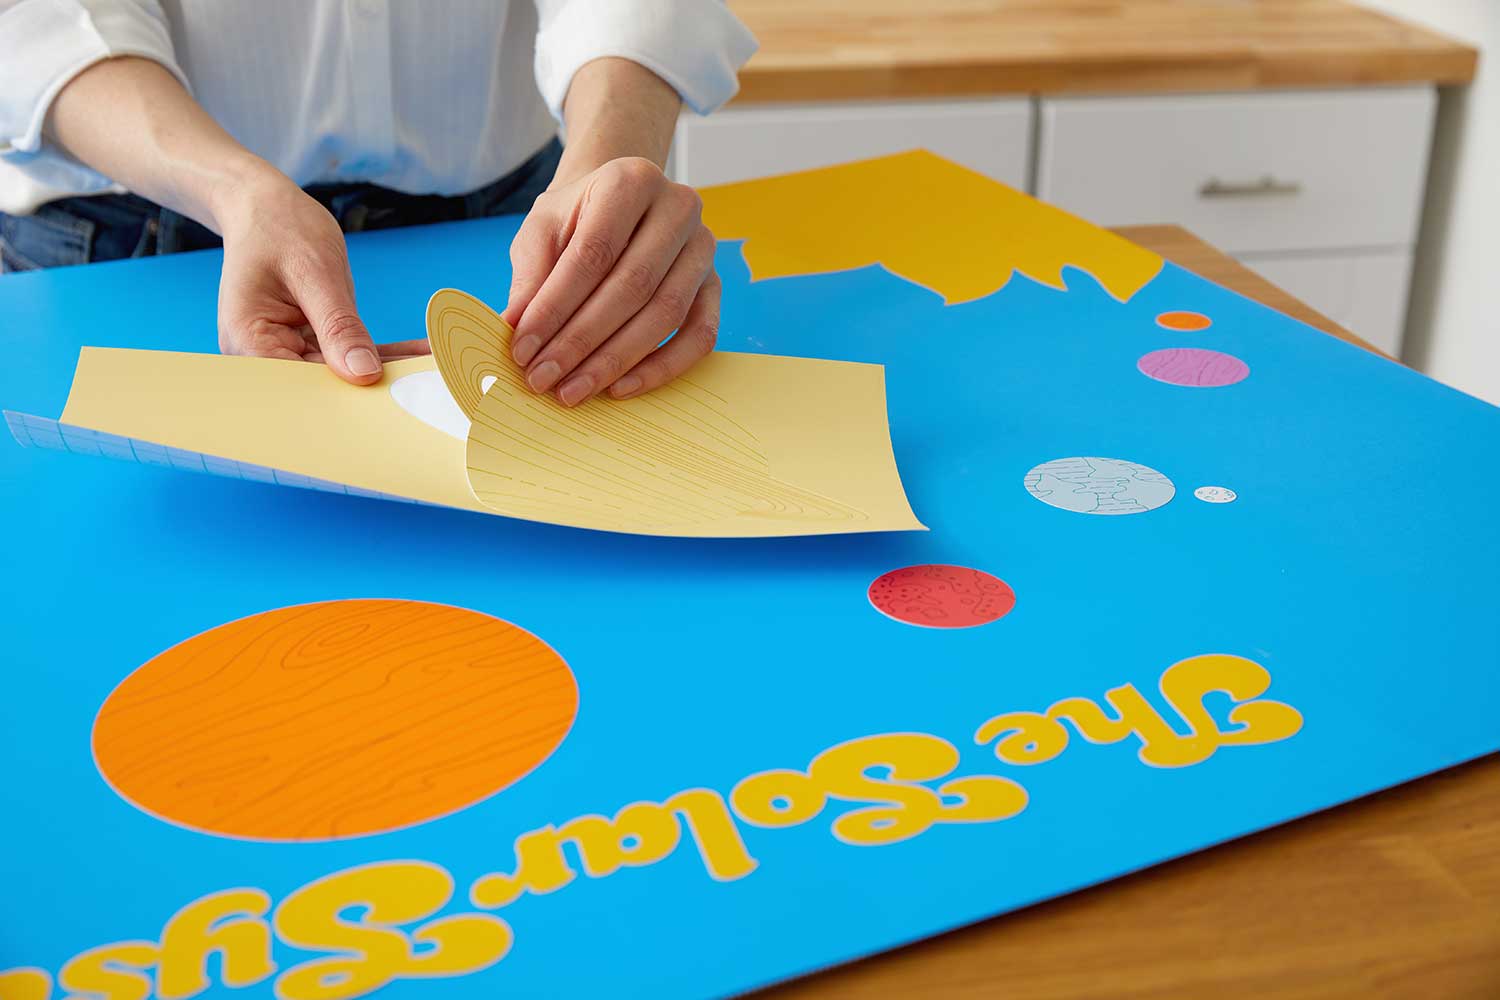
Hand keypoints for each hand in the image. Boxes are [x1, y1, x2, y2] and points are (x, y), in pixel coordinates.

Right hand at [214, 168, 428, 383]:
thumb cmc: (280, 228)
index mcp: (248, 340)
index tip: (391, 397)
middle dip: (370, 388)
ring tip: (433, 370)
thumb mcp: (316, 273)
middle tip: (424, 386)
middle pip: (321, 385)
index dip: (344, 397)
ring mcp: (288, 350)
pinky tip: (422, 353)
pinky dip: (384, 353)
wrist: (267, 208)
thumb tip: (364, 373)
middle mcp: (263, 353)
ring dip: (387, 370)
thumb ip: (338, 325)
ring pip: (342, 372)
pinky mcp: (311, 343)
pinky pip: (350, 353)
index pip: (298, 385)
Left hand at [502, 156, 719, 405]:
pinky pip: (700, 335)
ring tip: (574, 390)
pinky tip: (621, 387)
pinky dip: (662, 367)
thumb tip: (514, 328)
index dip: (555, 306)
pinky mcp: (715, 285)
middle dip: (582, 341)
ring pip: (666, 314)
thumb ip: (531, 276)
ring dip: (616, 360)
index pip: (593, 253)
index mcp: (631, 181)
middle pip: (632, 286)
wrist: (619, 206)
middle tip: (544, 378)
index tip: (522, 349)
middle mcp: (678, 208)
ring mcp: (703, 248)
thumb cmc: (577, 219)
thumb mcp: (542, 231)